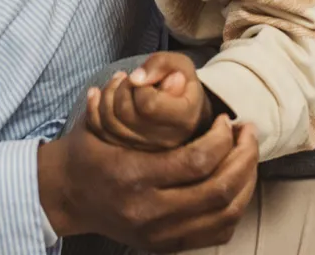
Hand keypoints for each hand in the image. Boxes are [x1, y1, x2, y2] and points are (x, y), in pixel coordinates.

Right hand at [38, 112, 259, 251]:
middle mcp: (149, 211)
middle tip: (248, 133)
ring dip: (246, 181)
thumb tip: (164, 76)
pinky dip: (235, 206)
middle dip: (244, 158)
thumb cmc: (87, 154)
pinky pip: (217, 232)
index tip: (226, 120)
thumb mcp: (100, 123)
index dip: (223, 140)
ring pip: (225, 214)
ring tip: (247, 155)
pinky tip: (237, 183)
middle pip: (218, 190)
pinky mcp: (166, 245)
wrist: (66, 197)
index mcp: (133, 176)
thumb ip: (129, 100)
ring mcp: (159, 234)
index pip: (197, 162)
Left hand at [84, 52, 214, 151]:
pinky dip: (92, 109)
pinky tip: (95, 93)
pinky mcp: (127, 148)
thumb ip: (161, 65)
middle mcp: (163, 139)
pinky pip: (100, 132)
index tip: (145, 78)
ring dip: (107, 95)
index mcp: (183, 119)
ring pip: (110, 123)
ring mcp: (144, 148)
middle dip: (120, 88)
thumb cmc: (180, 82)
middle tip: (128, 77)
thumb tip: (135, 79)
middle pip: (125, 113)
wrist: (183, 109)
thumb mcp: (179, 65)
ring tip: (118, 81)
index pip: (148, 104)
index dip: (139, 86)